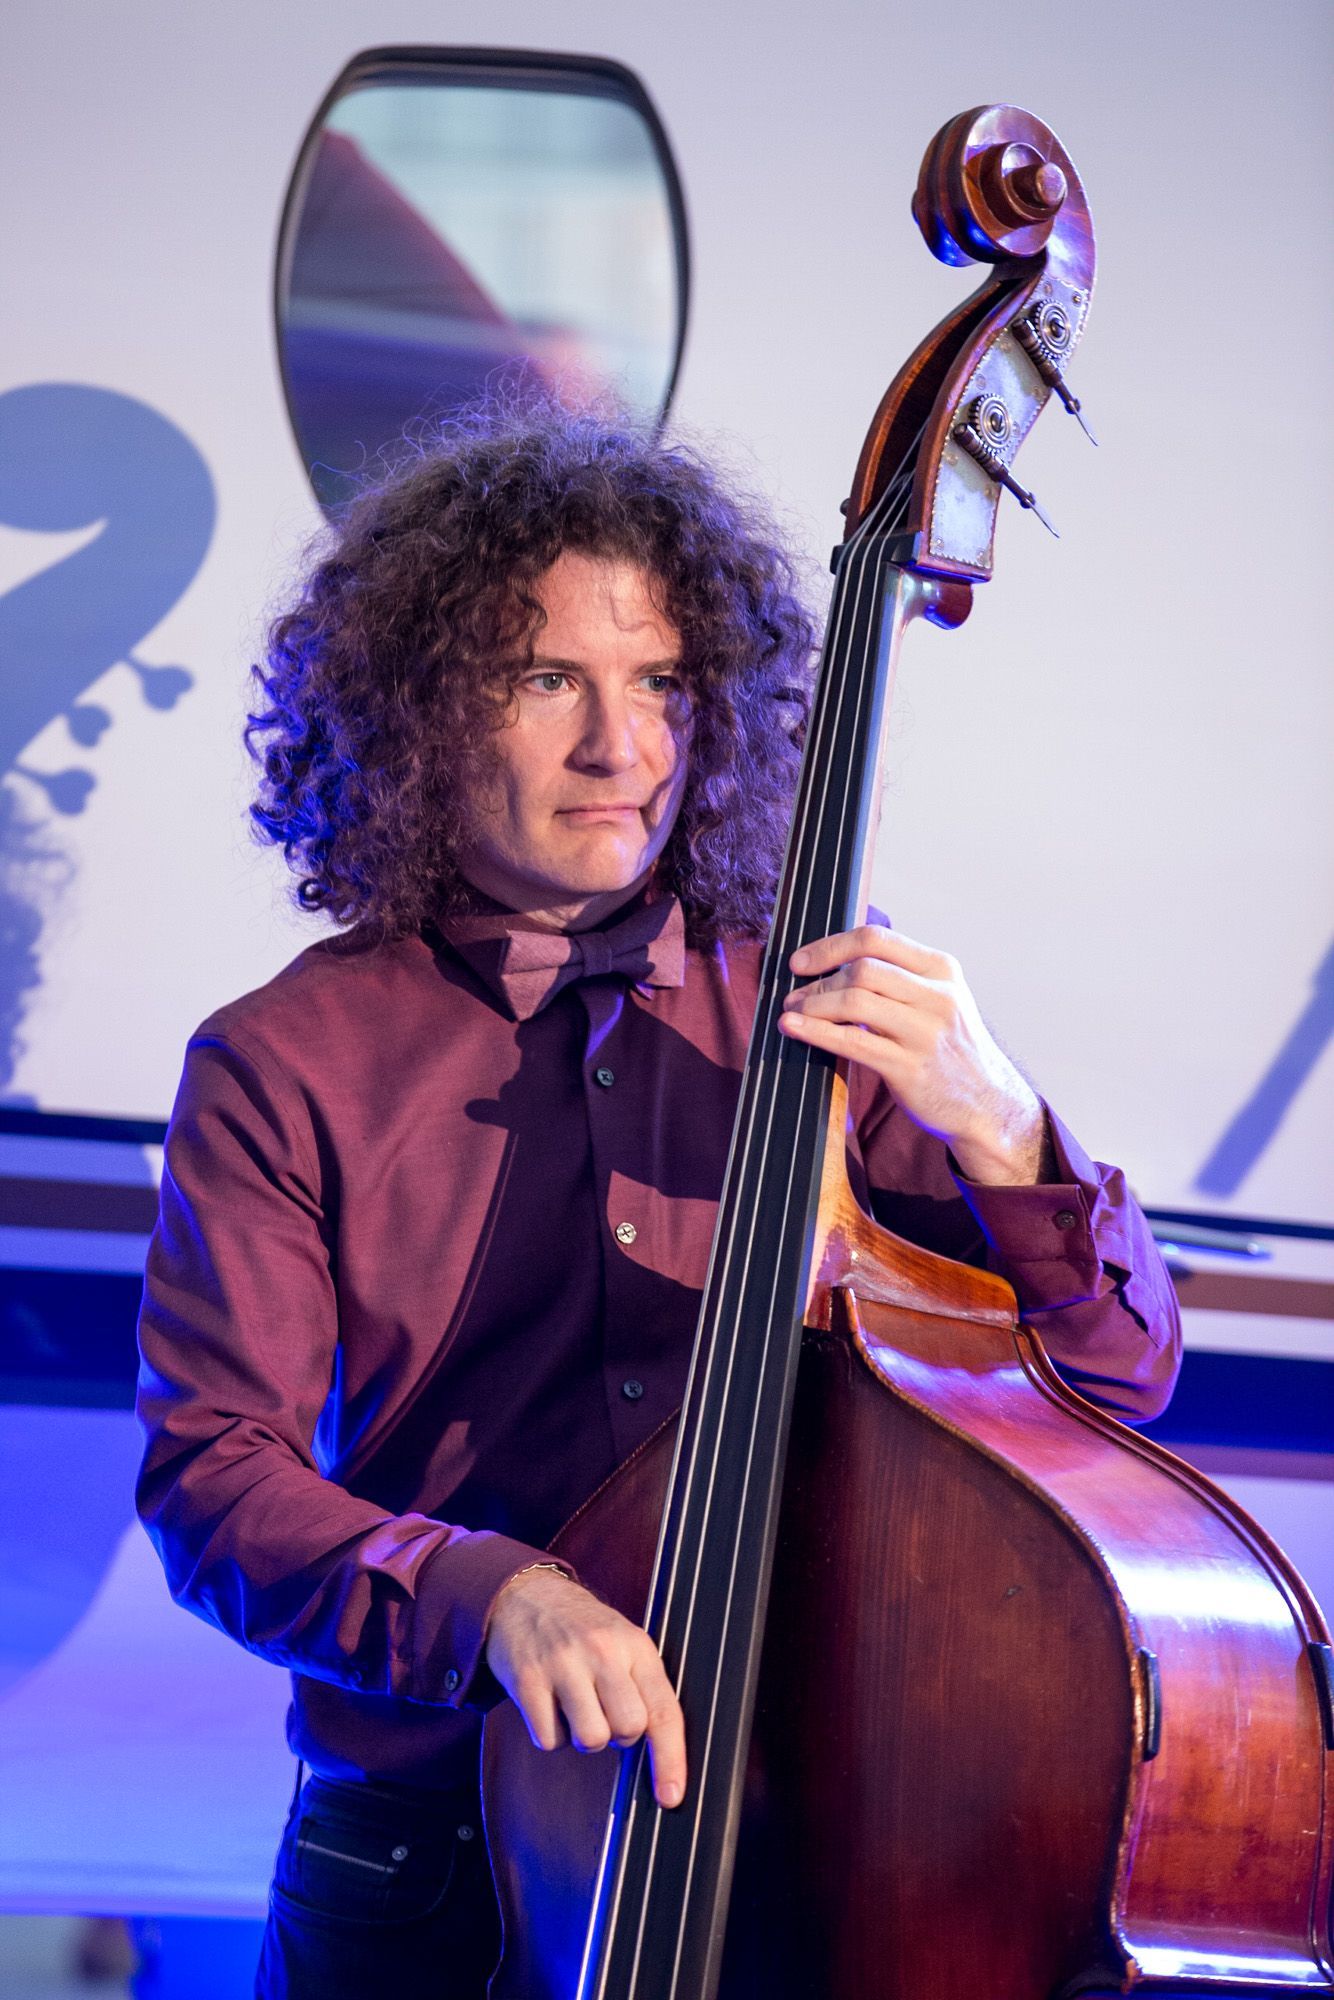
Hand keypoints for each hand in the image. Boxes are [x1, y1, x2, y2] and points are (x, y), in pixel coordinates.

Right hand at [484, 1567, 685, 1807]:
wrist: (524, 1595)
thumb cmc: (581, 1628)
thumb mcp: (622, 1642)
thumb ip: (641, 1686)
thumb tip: (660, 1754)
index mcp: (634, 1645)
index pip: (663, 1709)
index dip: (670, 1758)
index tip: (671, 1795)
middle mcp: (602, 1651)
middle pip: (628, 1730)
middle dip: (618, 1735)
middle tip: (604, 1712)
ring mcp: (563, 1664)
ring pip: (589, 1740)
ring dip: (583, 1736)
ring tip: (575, 1706)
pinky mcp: (528, 1679)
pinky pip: (548, 1739)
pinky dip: (550, 1733)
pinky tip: (549, 1703)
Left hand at [777, 924, 1050, 1185]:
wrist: (986, 1103)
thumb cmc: (950, 1048)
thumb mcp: (939, 999)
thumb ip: (900, 977)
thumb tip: (836, 962)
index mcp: (942, 969)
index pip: (876, 940)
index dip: (830, 947)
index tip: (801, 961)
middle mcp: (938, 996)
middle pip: (862, 969)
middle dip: (819, 981)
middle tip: (795, 995)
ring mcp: (926, 1032)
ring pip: (855, 1001)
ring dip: (813, 1006)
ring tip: (791, 1013)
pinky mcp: (910, 1067)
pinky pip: (853, 1042)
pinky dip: (816, 1032)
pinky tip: (793, 1029)